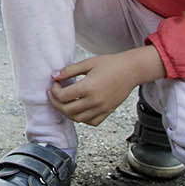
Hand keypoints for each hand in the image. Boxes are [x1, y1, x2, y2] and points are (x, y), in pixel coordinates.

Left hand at [49, 46, 163, 126]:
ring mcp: (102, 108)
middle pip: (67, 110)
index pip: (63, 96)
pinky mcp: (108, 112)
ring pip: (78, 119)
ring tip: (63, 103)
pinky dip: (82, 119)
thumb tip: (54, 76)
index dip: (54, 91)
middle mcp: (95, 101)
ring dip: (67, 112)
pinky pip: (91, 122)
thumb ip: (69, 70)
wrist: (131, 70)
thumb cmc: (111, 64)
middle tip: (53, 95)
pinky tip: (78, 109)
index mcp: (88, 87)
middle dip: (56, 103)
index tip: (54, 84)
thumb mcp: (88, 63)